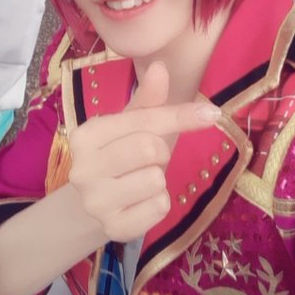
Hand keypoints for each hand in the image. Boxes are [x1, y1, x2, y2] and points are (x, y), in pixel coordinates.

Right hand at [68, 61, 219, 242]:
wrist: (92, 206)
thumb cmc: (120, 156)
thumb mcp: (130, 125)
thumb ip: (148, 100)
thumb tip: (160, 66)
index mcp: (87, 135)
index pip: (145, 120)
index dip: (181, 116)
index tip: (211, 113)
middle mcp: (83, 168)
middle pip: (150, 148)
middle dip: (161, 152)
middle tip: (148, 159)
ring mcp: (95, 202)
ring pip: (156, 180)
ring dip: (159, 180)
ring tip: (140, 180)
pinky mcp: (113, 228)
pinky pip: (159, 207)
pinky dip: (159, 204)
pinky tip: (141, 202)